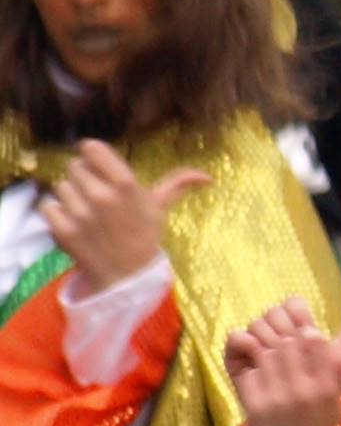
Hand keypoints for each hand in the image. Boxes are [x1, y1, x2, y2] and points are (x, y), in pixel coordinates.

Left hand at [41, 142, 206, 292]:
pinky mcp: (62, 229)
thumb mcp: (159, 208)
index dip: (93, 156)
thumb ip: (177, 185)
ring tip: (87, 213)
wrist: (127, 277)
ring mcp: (80, 213)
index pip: (91, 148)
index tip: (99, 167)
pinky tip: (74, 224)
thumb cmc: (143, 236)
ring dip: (70, 197)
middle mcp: (101, 196)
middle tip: (97, 197)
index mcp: (125, 185)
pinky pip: (47, 205)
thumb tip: (207, 176)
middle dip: (83, 178)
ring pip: (60, 186)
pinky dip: (56, 214)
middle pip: (74, 166)